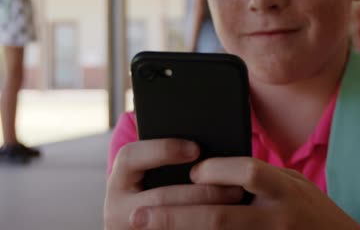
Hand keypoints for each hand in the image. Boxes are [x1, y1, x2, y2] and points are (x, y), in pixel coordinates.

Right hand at [104, 139, 244, 229]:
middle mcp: (118, 211)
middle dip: (202, 191)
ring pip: (172, 222)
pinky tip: (230, 222)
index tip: (196, 148)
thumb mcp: (156, 175)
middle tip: (235, 186)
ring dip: (209, 212)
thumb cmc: (163, 191)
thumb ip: (170, 159)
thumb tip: (205, 142)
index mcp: (118, 183)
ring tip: (238, 201)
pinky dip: (204, 226)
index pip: (129, 157)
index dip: (162, 149)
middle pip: (162, 197)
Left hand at [127, 157, 359, 228]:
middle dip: (174, 216)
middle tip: (139, 215)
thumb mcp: (295, 184)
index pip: (247, 172)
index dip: (216, 170)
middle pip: (219, 217)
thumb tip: (218, 168)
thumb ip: (262, 176)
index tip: (192, 172)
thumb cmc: (315, 211)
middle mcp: (278, 218)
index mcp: (287, 189)